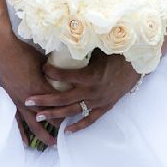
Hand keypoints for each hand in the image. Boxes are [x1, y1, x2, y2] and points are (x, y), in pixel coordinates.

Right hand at [0, 33, 59, 146]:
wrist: (2, 52)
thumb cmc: (24, 53)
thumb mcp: (42, 60)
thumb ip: (53, 70)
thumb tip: (64, 70)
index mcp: (42, 88)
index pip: (59, 104)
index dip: (68, 109)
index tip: (77, 112)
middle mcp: (32, 99)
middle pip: (49, 116)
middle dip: (60, 123)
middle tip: (69, 129)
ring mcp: (21, 102)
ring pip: (34, 123)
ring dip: (44, 134)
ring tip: (52, 143)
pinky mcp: (13, 102)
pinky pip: (18, 121)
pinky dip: (23, 132)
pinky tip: (27, 142)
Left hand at [24, 52, 139, 133]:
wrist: (139, 65)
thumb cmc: (118, 52)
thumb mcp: (100, 47)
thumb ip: (83, 46)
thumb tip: (64, 34)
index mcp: (90, 76)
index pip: (64, 76)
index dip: (51, 72)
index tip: (41, 67)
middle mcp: (92, 92)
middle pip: (63, 98)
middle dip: (44, 100)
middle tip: (28, 100)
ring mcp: (98, 102)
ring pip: (72, 111)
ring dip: (55, 114)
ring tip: (39, 117)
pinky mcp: (105, 107)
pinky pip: (90, 119)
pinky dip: (78, 126)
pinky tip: (66, 131)